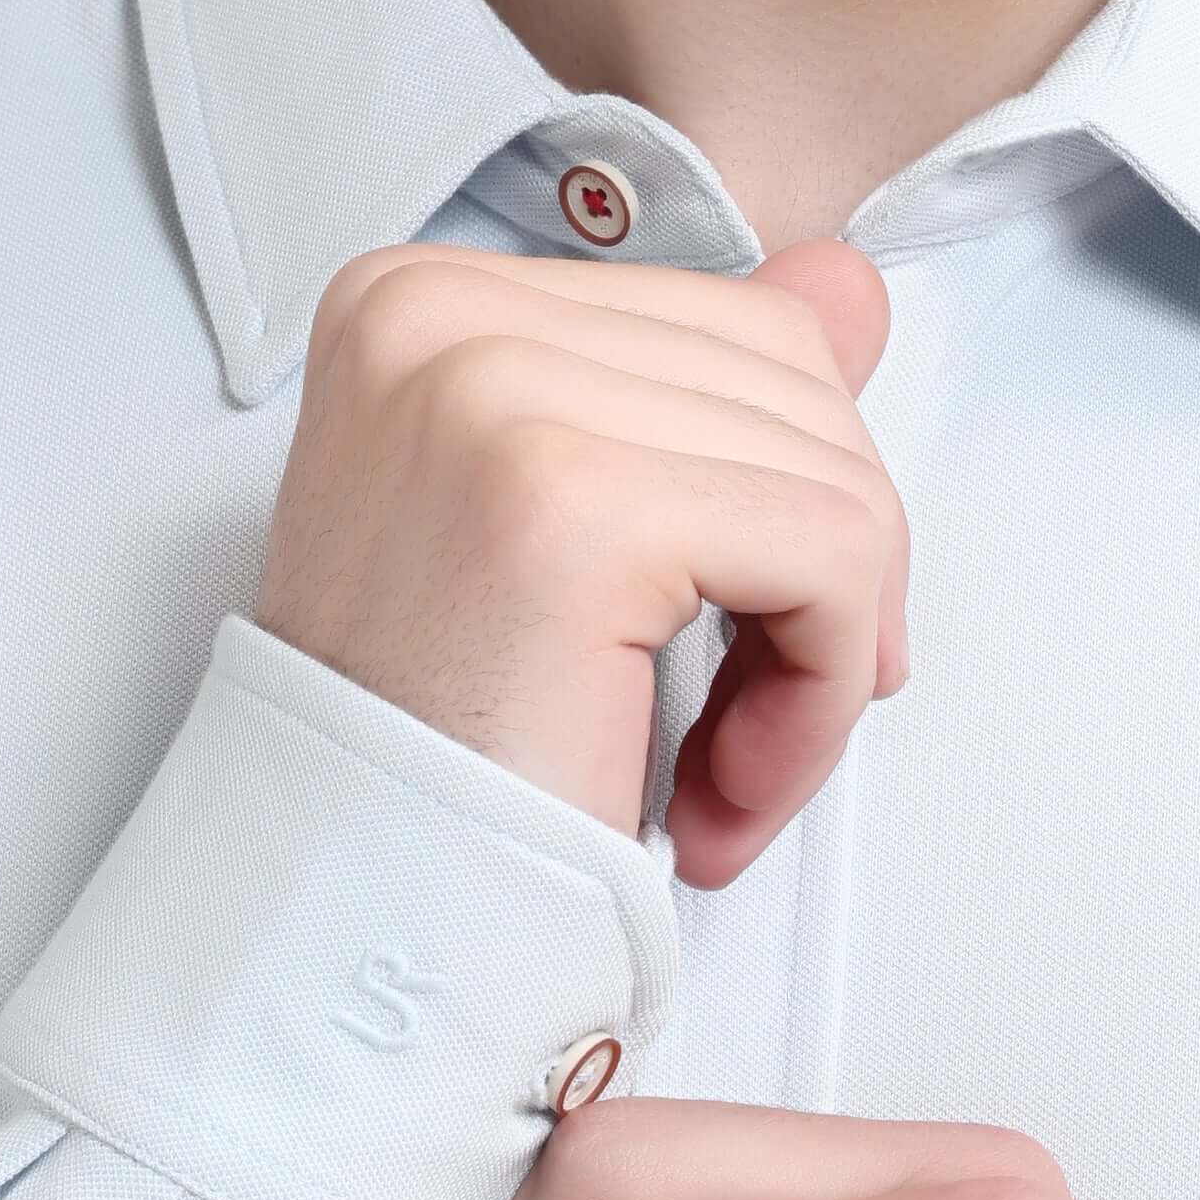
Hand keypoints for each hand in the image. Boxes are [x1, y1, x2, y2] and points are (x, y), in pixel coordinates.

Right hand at [254, 233, 905, 885]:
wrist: (351, 916)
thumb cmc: (447, 748)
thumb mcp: (580, 524)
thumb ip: (712, 388)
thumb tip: (849, 283)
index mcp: (425, 298)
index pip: (732, 324)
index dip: (782, 499)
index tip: (736, 642)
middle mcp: (441, 317)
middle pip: (795, 385)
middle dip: (822, 580)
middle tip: (739, 733)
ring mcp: (496, 394)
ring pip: (833, 477)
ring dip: (820, 662)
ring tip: (719, 775)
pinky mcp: (571, 501)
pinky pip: (832, 557)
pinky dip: (820, 697)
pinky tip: (723, 791)